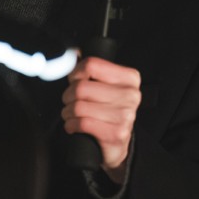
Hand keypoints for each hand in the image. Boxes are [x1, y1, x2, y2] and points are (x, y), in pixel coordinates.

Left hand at [61, 56, 141, 182]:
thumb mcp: (108, 88)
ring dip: (68, 112)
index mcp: (130, 78)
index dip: (75, 73)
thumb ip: (94, 71)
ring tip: (71, 115)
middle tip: (70, 101)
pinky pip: (82, 123)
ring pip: (79, 106)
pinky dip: (71, 125)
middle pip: (82, 87)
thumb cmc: (109, 113)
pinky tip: (74, 125)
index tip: (74, 80)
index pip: (92, 64)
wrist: (118, 144)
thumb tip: (73, 54)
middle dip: (68, 95)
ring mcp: (125, 115)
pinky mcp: (116, 133)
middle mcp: (130, 95)